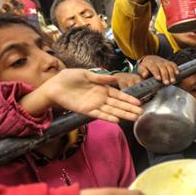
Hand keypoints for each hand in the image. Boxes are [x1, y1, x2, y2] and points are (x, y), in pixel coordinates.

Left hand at [21, 69, 143, 122]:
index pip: (119, 95)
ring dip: (123, 114)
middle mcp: (101, 98)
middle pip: (118, 104)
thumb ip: (100, 77)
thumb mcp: (85, 74)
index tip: (138, 103)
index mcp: (102, 88)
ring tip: (134, 118)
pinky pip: (100, 115)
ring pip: (112, 111)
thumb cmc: (69, 77)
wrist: (54, 86)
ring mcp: (95, 105)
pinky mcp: (87, 111)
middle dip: (130, 109)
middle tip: (141, 113)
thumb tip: (114, 78)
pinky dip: (108, 118)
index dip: (128, 99)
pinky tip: (117, 120)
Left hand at [137, 55, 178, 84]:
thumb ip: (143, 72)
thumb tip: (145, 74)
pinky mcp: (169, 62)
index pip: (153, 67)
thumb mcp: (141, 68)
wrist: (151, 59)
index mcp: (150, 63)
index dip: (156, 73)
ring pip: (169, 67)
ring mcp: (164, 61)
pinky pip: (173, 64)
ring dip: (171, 74)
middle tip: (166, 83)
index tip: (158, 79)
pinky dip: (176, 69)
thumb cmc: (146, 66)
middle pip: (162, 68)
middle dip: (165, 75)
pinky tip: (177, 74)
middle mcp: (158, 61)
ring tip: (172, 81)